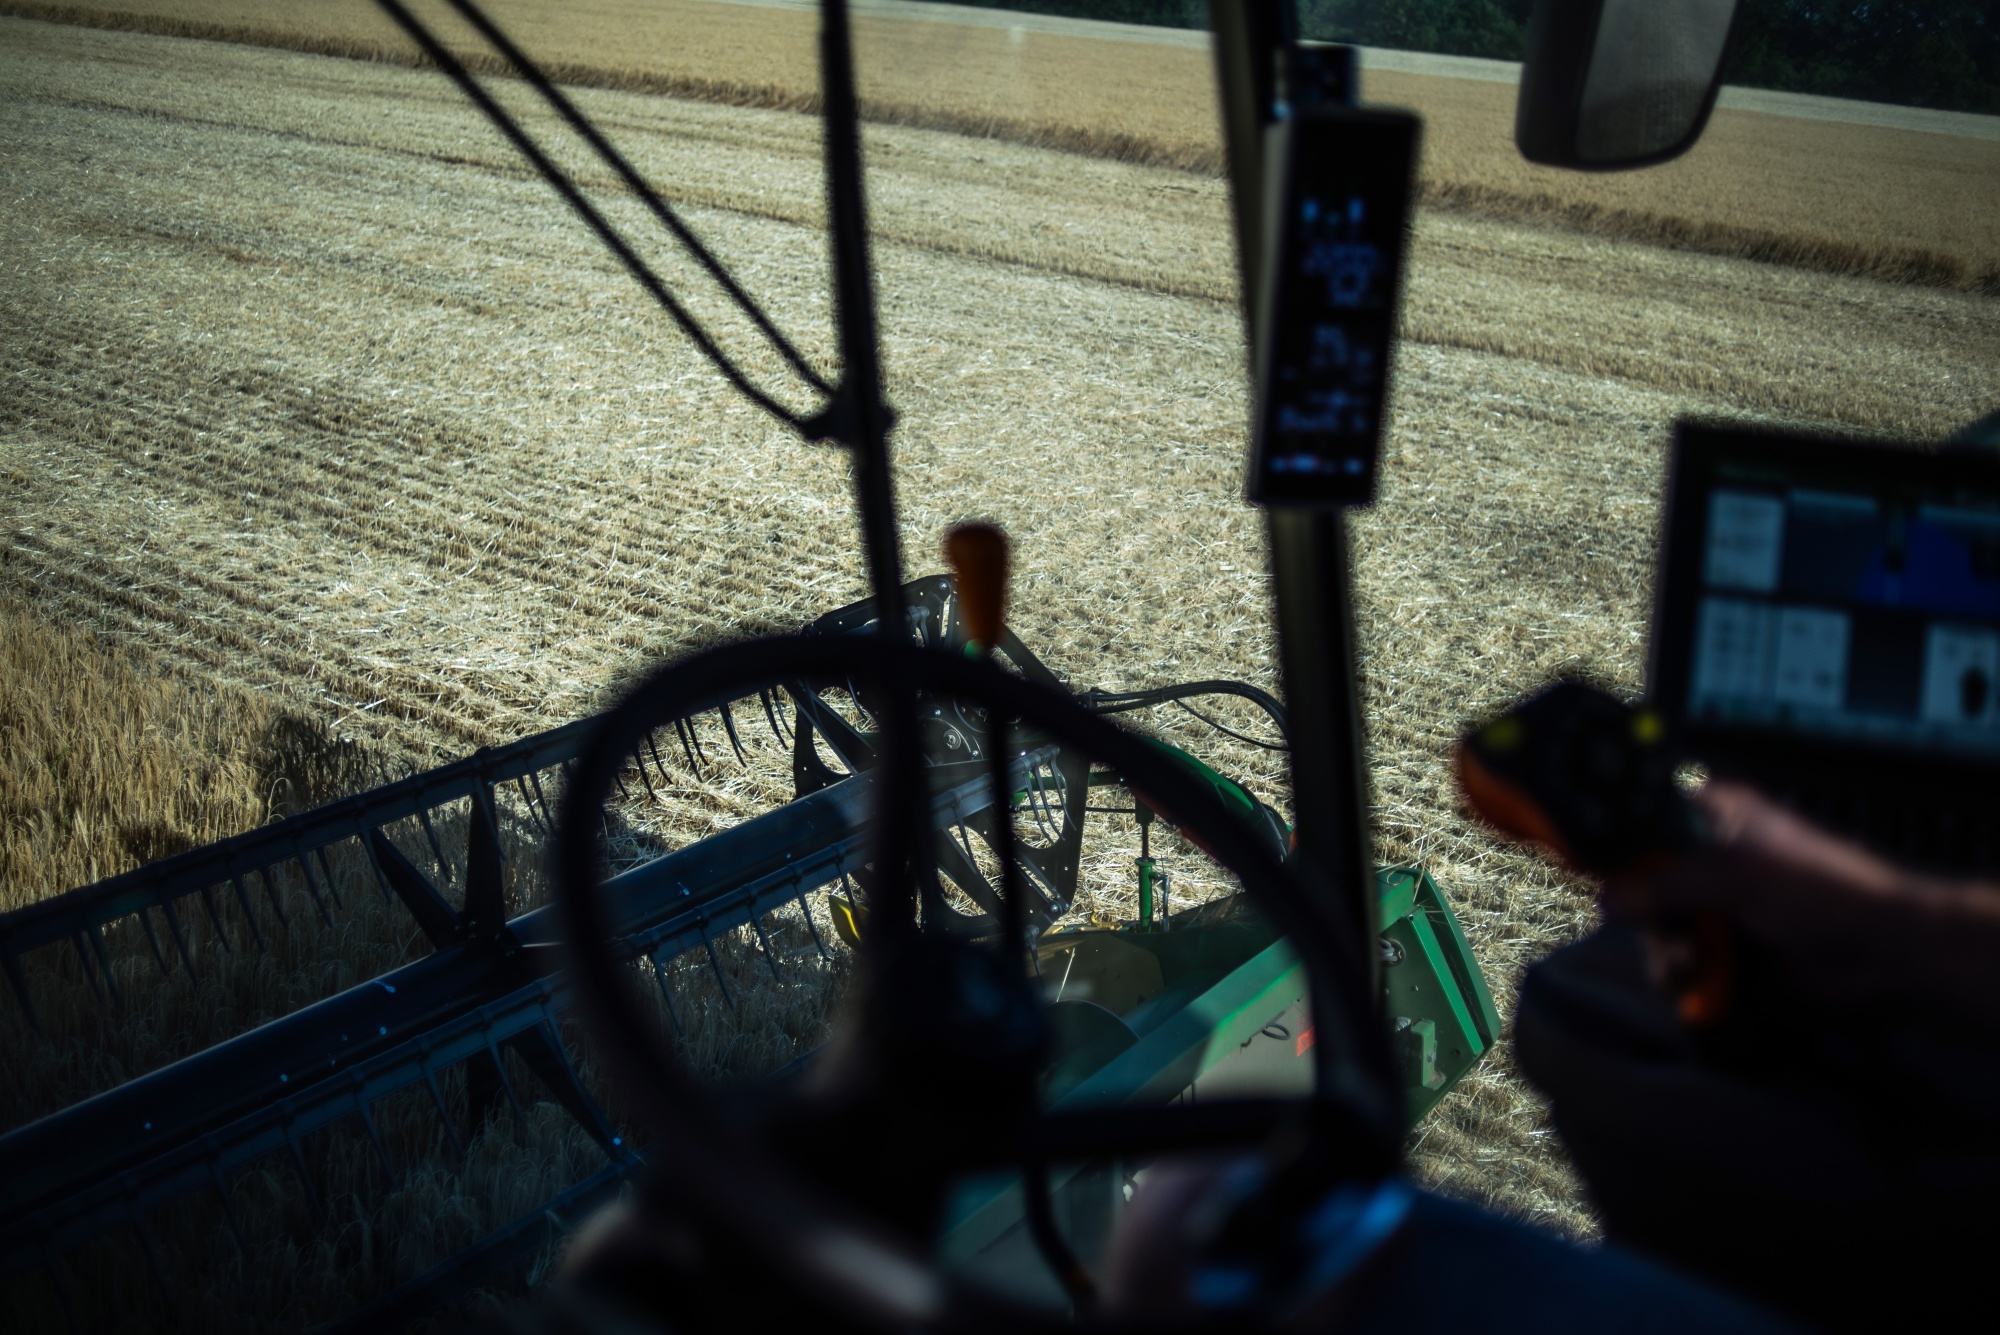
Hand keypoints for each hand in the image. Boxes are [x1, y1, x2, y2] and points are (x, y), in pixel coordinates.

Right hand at [1603, 781, 1999, 1027]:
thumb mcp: (1737, 873)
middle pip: (1638, 883)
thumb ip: (1664, 883)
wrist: (1888, 958)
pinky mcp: (1729, 958)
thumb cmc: (1823, 892)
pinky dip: (1685, 982)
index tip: (1580, 860)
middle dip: (1639, 913)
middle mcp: (1709, 863)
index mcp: (1714, 819)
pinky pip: (1681, 969)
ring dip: (1665, 954)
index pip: (1642, 815)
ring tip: (1692, 968)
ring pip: (1655, 931)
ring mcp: (1718, 912)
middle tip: (1660, 930)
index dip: (1610, 835)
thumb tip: (1607, 900)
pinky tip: (1701, 986)